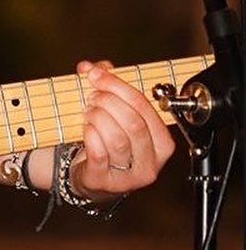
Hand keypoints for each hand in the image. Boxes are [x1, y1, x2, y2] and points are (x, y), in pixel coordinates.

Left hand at [69, 60, 175, 201]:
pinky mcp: (106, 182)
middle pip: (133, 123)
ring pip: (116, 138)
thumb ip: (107, 85)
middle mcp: (151, 161)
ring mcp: (130, 176)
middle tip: (92, 96)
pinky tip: (86, 129)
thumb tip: (92, 67)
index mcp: (162, 141)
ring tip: (88, 112)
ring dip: (97, 118)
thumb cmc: (110, 140)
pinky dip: (89, 135)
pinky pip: (98, 153)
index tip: (97, 75)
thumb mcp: (116, 112)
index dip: (118, 86)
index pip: (145, 106)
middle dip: (108, 102)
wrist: (94, 174)